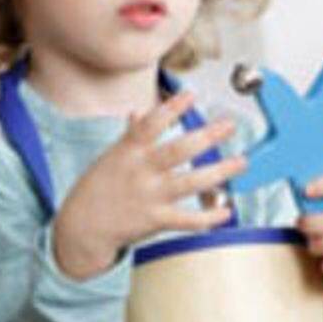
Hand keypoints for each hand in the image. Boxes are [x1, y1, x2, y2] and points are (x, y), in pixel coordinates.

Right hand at [53, 91, 244, 279]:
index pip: (151, 124)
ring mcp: (150, 196)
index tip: (191, 94)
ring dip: (219, 172)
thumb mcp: (111, 156)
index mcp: (129, 150)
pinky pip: (188, 220)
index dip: (171, 108)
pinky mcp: (156, 220)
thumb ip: (130, 135)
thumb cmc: (98, 187)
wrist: (82, 227)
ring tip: (240, 162)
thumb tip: (138, 112)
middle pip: (177, 150)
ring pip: (190, 183)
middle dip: (206, 137)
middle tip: (229, 125)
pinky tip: (227, 210)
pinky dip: (209, 216)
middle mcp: (142, 171)